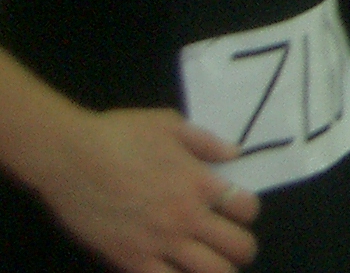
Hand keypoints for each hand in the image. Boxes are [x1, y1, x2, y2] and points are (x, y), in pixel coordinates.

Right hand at [32, 109, 258, 272]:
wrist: (69, 157)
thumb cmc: (119, 135)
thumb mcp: (169, 124)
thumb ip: (206, 142)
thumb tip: (234, 154)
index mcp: (200, 183)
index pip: (247, 208)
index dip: (247, 211)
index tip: (236, 210)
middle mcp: (187, 217)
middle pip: (238, 248)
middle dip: (242, 249)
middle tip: (231, 246)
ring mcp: (159, 243)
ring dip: (218, 271)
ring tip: (210, 265)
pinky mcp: (129, 261)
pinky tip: (176, 272)